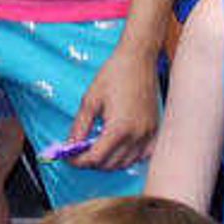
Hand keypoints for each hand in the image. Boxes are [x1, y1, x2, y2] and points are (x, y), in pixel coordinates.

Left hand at [60, 42, 162, 172]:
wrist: (138, 59)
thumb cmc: (113, 75)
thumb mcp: (90, 100)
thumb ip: (80, 127)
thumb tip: (70, 146)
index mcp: (118, 128)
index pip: (95, 158)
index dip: (78, 161)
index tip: (68, 159)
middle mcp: (136, 136)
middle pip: (109, 165)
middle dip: (91, 163)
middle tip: (79, 153)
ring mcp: (148, 134)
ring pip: (126, 163)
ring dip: (109, 162)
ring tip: (96, 150)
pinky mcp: (154, 130)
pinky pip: (142, 156)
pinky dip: (128, 158)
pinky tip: (118, 149)